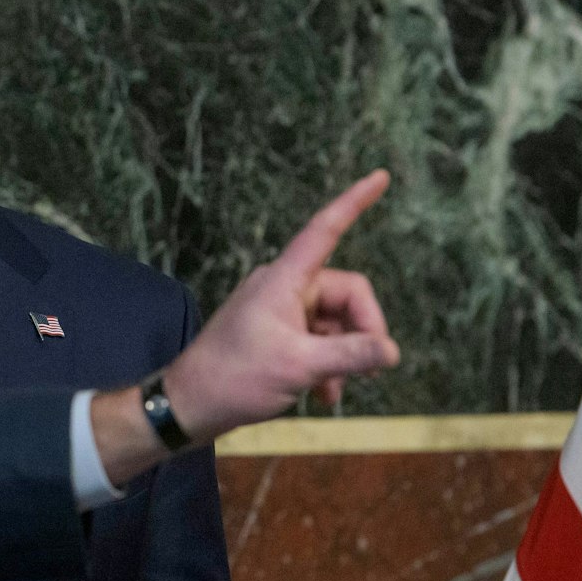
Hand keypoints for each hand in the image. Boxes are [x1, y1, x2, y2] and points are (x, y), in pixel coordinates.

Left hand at [165, 169, 398, 439]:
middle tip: (368, 371)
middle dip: (362, 331)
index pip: (326, 230)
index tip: (380, 176)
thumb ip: (351, 354)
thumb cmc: (236, 377)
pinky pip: (317, 339)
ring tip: (335, 392)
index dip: (354, 202)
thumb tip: (392, 351)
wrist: (189, 405)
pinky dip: (326, 365)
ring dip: (343, 357)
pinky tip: (323, 396)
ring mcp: (278, 310)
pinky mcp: (275, 333)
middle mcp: (283, 287)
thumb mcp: (301, 366)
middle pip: (346, 294)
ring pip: (335, 323)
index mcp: (285, 279)